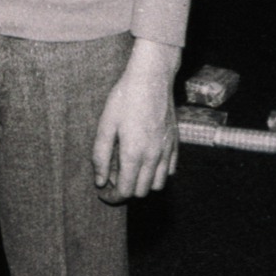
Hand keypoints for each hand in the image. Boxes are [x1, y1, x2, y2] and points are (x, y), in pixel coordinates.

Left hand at [92, 39, 181, 203]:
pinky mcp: (175, 143)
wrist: (152, 78)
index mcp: (134, 154)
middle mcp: (153, 157)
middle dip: (126, 190)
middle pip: (142, 192)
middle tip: (114, 175)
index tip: (103, 192)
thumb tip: (100, 181)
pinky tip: (146, 159)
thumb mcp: (106, 124)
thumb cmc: (125, 98)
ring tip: (130, 167)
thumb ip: (101, 156)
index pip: (126, 192)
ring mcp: (167, 151)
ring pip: (158, 184)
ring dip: (143, 183)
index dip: (113, 197)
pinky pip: (170, 170)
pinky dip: (158, 172)